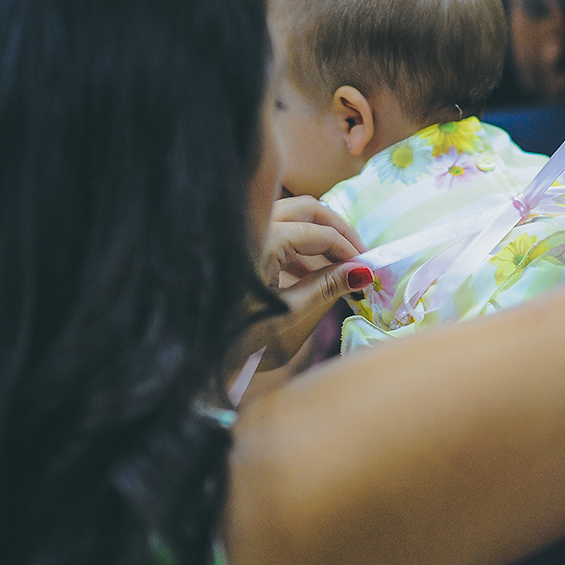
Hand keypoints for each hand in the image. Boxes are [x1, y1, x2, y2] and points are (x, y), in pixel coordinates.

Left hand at [242, 196, 372, 369]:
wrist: (195, 354)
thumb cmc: (240, 341)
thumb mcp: (292, 316)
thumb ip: (328, 287)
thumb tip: (363, 272)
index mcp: (264, 239)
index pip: (319, 232)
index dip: (349, 250)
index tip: (368, 270)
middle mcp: (251, 226)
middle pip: (305, 209)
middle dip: (336, 229)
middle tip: (358, 256)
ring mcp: (242, 235)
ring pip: (290, 218)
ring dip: (317, 237)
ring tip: (340, 270)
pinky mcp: (238, 249)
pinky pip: (275, 234)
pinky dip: (297, 248)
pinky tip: (312, 275)